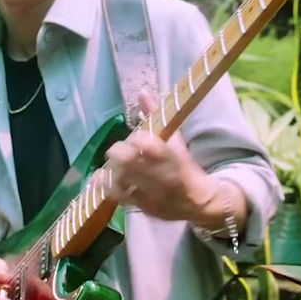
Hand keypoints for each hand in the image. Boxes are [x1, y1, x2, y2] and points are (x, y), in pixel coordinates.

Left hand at [102, 90, 219, 222]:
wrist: (199, 202)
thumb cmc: (185, 167)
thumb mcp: (175, 140)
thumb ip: (156, 116)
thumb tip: (142, 92)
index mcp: (172, 157)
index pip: (146, 143)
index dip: (136, 138)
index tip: (136, 138)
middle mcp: (160, 176)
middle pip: (127, 161)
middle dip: (118, 152)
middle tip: (118, 151)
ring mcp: (150, 194)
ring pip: (120, 179)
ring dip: (112, 169)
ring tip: (113, 166)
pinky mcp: (143, 207)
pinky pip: (118, 196)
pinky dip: (106, 184)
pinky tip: (101, 178)